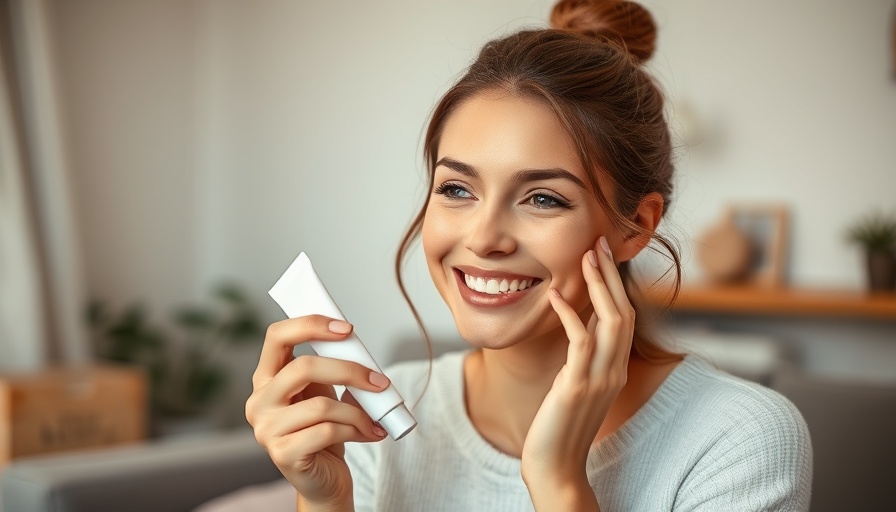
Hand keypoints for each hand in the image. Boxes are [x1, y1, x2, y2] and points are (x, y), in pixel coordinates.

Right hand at [245, 315, 389, 508]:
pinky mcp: (283, 454)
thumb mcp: (325, 392)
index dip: (311, 325)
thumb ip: (332, 368)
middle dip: (349, 371)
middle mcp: (259, 401)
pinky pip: (328, 432)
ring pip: (321, 405)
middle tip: (379, 381)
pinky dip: (356, 430)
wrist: (323, 479)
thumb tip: (358, 349)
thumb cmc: (324, 431)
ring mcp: (267, 429)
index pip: (277, 336)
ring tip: (374, 419)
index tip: (347, 329)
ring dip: (357, 412)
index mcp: (266, 378)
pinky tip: (369, 433)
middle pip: (303, 368)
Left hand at [521, 237, 634, 504]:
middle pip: (623, 311)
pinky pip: (580, 341)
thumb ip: (582, 361)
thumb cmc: (559, 427)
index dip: (614, 284)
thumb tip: (577, 334)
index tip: (602, 256)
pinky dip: (569, 314)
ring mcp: (600, 378)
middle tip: (599, 242)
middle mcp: (614, 370)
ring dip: (598, 285)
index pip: (623, 317)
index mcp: (616, 369)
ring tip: (585, 255)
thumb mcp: (576, 387)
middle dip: (611, 274)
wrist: (556, 468)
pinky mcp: (578, 385)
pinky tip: (554, 294)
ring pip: (610, 320)